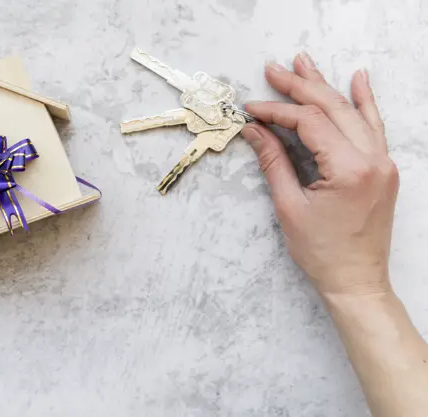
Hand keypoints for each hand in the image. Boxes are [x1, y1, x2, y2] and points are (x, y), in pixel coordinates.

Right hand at [241, 52, 398, 296]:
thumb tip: (255, 131)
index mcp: (351, 169)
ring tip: (304, 63)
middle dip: (300, 87)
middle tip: (274, 69)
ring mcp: (383, 162)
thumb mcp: (289, 206)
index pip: (310, 123)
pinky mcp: (383, 168)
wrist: (356, 281)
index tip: (252, 108)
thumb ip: (273, 162)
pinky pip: (373, 127)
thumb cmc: (322, 252)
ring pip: (352, 112)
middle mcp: (374, 159)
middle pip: (332, 108)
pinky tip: (359, 80)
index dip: (277, 111)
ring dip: (326, 87)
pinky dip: (364, 103)